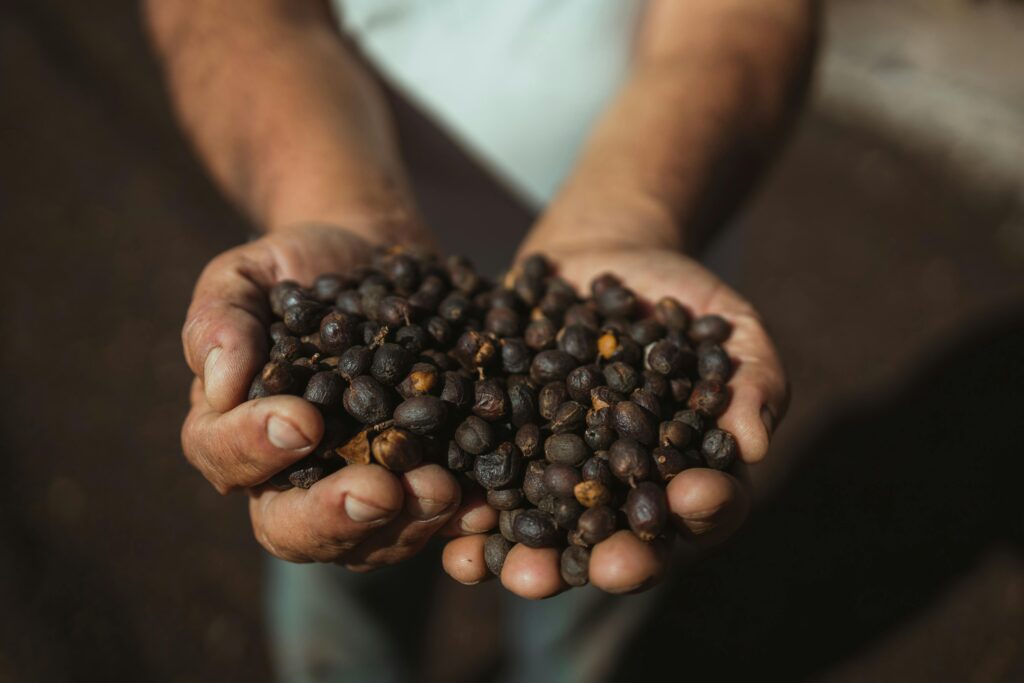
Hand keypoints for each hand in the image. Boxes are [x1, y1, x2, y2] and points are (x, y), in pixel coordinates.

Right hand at [181, 224, 495, 569]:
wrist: (371, 259)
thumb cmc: (296, 268)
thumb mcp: (247, 276)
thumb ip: (219, 322)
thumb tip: (218, 386)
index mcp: (235, 431)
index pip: (225, 456)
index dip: (256, 448)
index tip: (305, 421)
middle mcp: (290, 477)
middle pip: (292, 527)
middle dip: (336, 516)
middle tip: (381, 491)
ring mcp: (356, 488)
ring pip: (366, 541)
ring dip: (404, 524)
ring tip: (442, 490)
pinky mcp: (415, 483)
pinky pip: (430, 521)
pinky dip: (457, 520)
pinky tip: (482, 504)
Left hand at [442, 243, 787, 596]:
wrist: (601, 258)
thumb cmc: (679, 297)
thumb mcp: (728, 327)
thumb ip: (751, 381)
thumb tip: (753, 445)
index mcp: (684, 474)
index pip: (704, 505)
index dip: (702, 508)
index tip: (691, 497)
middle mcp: (619, 491)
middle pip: (623, 540)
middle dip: (615, 561)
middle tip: (606, 568)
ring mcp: (558, 476)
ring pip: (549, 533)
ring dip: (534, 559)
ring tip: (517, 574)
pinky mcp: (502, 451)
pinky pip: (487, 490)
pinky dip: (472, 513)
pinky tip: (455, 532)